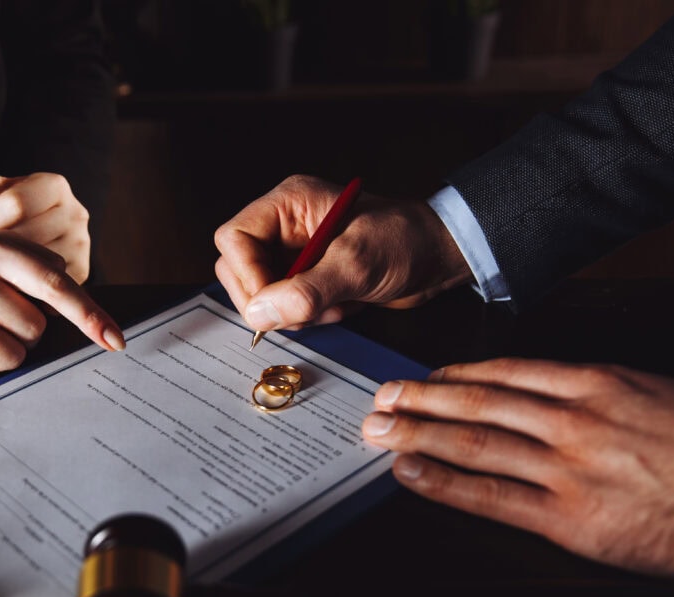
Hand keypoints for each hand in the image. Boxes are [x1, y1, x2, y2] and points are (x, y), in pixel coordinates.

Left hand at [0, 167, 91, 284]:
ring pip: (37, 262)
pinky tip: (4, 280)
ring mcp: (82, 244)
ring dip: (6, 268)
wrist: (24, 238)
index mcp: (54, 186)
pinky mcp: (82, 272)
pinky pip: (46, 284)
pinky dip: (21, 286)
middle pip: (27, 235)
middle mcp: (76, 213)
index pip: (17, 204)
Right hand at [213, 174, 471, 333]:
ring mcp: (294, 252)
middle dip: (269, 299)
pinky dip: (307, 316)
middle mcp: (285, 226)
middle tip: (304, 309)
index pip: (234, 239)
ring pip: (260, 292)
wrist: (439, 258)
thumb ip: (305, 290)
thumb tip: (261, 313)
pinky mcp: (307, 276)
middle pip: (238, 268)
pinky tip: (338, 307)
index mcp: (289, 204)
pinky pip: (285, 305)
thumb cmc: (406, 241)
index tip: (272, 303)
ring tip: (329, 306)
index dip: (246, 276)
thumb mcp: (356, 264)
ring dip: (291, 311)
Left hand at [361, 358, 673, 580]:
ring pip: (475, 442)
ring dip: (417, 434)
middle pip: (479, 400)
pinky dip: (443, 483)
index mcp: (599, 382)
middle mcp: (575, 418)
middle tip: (382, 396)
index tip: (429, 376)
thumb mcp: (661, 393)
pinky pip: (491, 497)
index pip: (508, 371)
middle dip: (421, 398)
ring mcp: (568, 468)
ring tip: (379, 430)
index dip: (458, 373)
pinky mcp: (570, 518)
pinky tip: (411, 473)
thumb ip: (603, 391)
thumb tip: (554, 393)